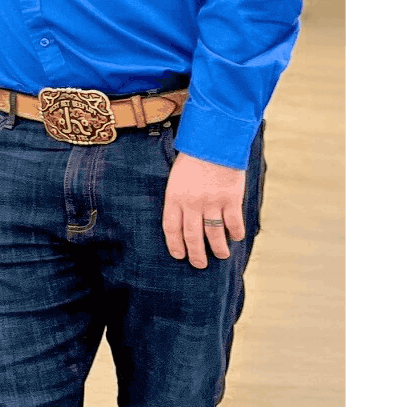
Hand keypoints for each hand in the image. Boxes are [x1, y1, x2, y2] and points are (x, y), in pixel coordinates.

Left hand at [162, 151, 247, 268]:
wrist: (214, 141)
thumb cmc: (193, 158)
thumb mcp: (177, 177)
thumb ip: (179, 198)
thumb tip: (185, 219)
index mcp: (174, 197)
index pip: (171, 228)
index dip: (175, 245)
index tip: (179, 255)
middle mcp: (191, 203)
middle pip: (192, 236)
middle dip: (196, 254)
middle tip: (199, 265)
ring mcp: (212, 202)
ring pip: (214, 234)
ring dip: (218, 248)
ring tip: (221, 255)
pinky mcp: (231, 199)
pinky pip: (233, 223)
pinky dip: (235, 233)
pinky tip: (236, 237)